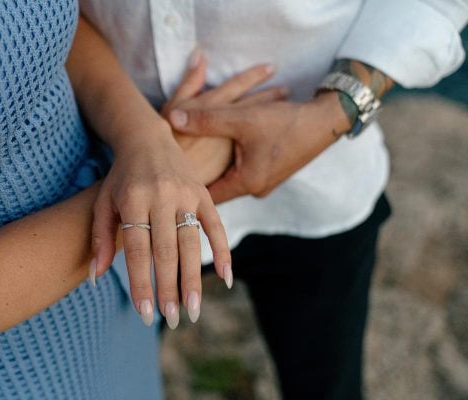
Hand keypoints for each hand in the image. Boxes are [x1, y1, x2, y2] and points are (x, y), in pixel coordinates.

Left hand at [90, 120, 230, 328]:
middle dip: (169, 288)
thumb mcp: (102, 202)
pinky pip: (215, 225)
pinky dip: (223, 251)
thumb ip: (100, 238)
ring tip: (193, 310)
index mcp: (133, 199)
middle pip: (166, 250)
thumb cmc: (120, 177)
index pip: (138, 249)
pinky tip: (226, 278)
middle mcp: (161, 195)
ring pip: (191, 243)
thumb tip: (95, 277)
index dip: (142, 283)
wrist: (146, 139)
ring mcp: (186, 194)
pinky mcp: (203, 193)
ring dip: (193, 278)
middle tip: (171, 319)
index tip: (145, 313)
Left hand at [162, 51, 285, 185]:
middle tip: (173, 169)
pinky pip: (241, 171)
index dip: (186, 187)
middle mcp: (255, 189)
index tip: (168, 180)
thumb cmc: (286, 121)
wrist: (327, 119)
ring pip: (229, 178)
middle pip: (217, 188)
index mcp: (247, 183)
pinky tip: (216, 150)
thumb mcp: (242, 118)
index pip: (207, 197)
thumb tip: (172, 118)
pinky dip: (228, 162)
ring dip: (214, 167)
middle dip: (198, 177)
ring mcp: (264, 182)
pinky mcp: (269, 171)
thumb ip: (205, 118)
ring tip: (190, 158)